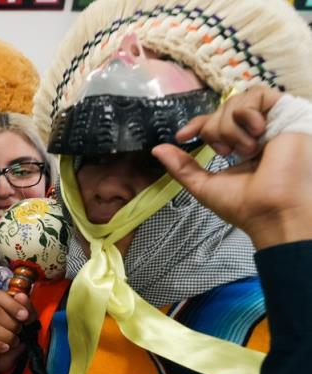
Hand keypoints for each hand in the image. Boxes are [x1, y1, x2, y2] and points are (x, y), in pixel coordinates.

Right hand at [0, 289, 34, 373]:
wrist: (7, 352)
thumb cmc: (15, 330)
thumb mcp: (26, 319)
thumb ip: (26, 307)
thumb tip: (21, 296)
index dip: (12, 305)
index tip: (24, 316)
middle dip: (11, 323)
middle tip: (19, 331)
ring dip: (5, 336)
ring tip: (14, 341)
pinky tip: (4, 348)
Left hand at [152, 86, 311, 248]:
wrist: (274, 209)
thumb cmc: (245, 205)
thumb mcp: (204, 186)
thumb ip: (181, 167)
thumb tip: (157, 149)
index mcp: (242, 146)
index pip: (216, 122)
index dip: (198, 124)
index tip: (182, 136)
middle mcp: (257, 132)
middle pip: (222, 110)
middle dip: (214, 130)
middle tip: (226, 152)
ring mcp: (272, 121)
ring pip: (236, 101)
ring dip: (230, 127)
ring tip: (246, 150)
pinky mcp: (286, 111)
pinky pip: (257, 94)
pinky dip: (247, 113)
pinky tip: (256, 133)